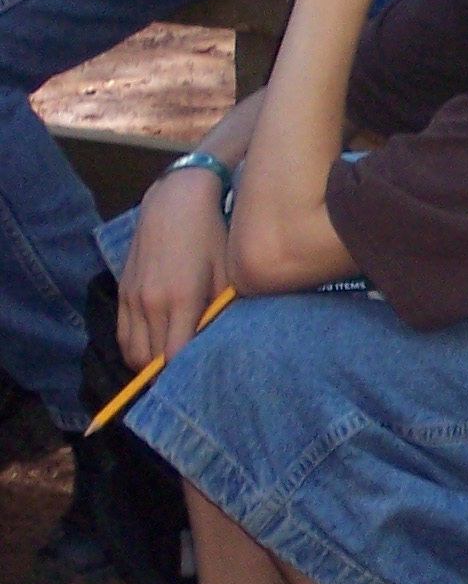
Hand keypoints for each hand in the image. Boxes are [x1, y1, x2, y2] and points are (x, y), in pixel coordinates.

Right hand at [116, 171, 232, 370]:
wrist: (175, 203)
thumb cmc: (213, 237)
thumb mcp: (228, 274)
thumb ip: (222, 311)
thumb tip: (221, 345)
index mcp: (180, 299)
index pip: (174, 356)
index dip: (185, 374)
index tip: (201, 379)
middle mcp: (150, 302)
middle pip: (149, 361)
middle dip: (166, 376)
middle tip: (187, 380)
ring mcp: (132, 297)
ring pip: (131, 352)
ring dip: (148, 365)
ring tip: (170, 369)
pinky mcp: (122, 291)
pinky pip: (122, 334)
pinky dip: (135, 348)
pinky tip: (154, 348)